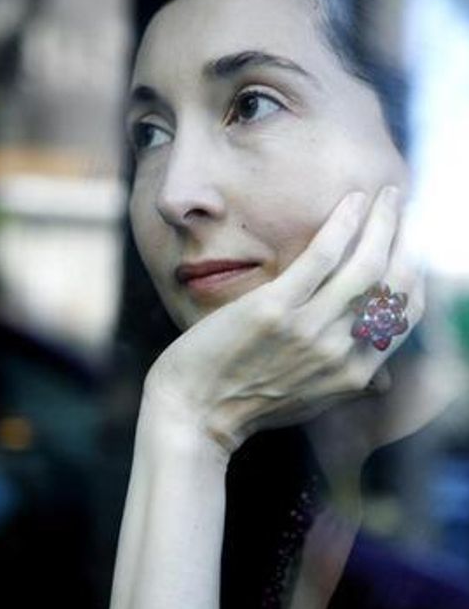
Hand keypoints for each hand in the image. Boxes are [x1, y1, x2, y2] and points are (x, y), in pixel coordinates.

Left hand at [146, 186, 423, 454]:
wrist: (194, 414)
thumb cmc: (248, 405)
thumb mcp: (311, 403)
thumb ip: (348, 385)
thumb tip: (382, 380)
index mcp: (355, 376)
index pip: (405, 317)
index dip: (414, 274)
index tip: (410, 247)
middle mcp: (340, 353)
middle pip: (393, 284)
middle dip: (406, 239)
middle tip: (402, 208)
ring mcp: (308, 330)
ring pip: (366, 265)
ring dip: (383, 222)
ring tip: (385, 194)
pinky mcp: (274, 309)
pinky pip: (322, 256)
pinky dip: (344, 224)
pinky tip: (353, 201)